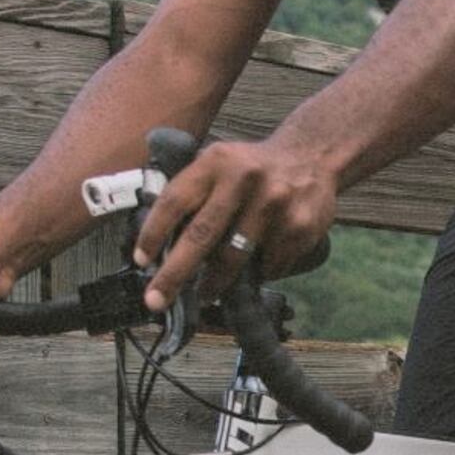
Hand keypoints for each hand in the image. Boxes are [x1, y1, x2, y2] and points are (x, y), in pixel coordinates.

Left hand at [136, 137, 338, 309]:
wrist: (313, 154)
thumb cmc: (253, 167)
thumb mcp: (219, 162)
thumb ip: (193, 192)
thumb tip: (161, 242)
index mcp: (216, 162)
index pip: (175, 201)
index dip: (154, 234)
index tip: (142, 260)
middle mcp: (244, 180)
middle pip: (201, 236)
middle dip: (174, 275)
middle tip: (157, 300)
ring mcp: (275, 204)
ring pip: (234, 259)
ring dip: (215, 282)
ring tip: (207, 291)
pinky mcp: (299, 226)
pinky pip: (268, 265)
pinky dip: (258, 271)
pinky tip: (259, 260)